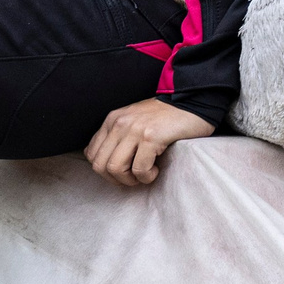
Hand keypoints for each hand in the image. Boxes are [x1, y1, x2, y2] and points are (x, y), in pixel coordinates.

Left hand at [84, 98, 212, 187]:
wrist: (192, 103)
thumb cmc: (164, 118)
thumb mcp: (133, 122)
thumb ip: (117, 137)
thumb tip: (105, 164)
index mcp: (112, 120)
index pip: (91, 154)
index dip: (105, 171)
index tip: (123, 172)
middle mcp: (119, 123)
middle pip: (100, 165)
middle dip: (116, 179)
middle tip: (134, 177)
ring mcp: (134, 129)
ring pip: (115, 169)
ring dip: (131, 180)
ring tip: (146, 174)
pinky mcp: (150, 137)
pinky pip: (139, 169)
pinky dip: (147, 176)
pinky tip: (156, 170)